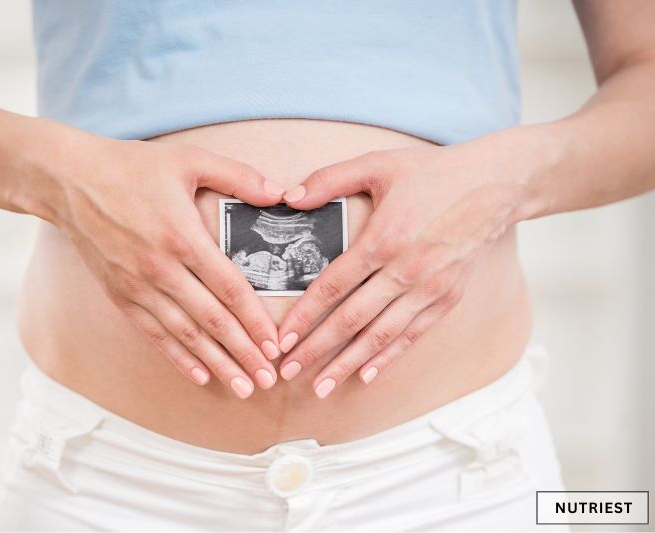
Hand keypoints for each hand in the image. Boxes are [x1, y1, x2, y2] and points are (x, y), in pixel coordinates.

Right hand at [42, 135, 285, 397]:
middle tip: (268, 379)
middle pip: (211, 320)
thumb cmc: (131, 167)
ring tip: (242, 387)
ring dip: (216, 363)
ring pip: (184, 334)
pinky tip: (199, 375)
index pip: (228, 288)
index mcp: (182, 236)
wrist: (69, 181)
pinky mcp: (120, 295)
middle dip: (243, 353)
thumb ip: (238, 176)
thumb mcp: (189, 159)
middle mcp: (161, 268)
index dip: (254, 320)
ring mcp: (138, 286)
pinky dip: (177, 357)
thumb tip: (280, 194)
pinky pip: (153, 333)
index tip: (275, 344)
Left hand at [277, 140, 529, 396]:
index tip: (282, 338)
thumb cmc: (434, 173)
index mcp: (383, 240)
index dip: (305, 316)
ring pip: (380, 335)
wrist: (496, 184)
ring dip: (348, 363)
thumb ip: (329, 179)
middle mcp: (405, 271)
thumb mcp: (378, 164)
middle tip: (289, 372)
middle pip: (351, 320)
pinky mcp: (447, 298)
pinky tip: (367, 375)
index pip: (334, 287)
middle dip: (316, 349)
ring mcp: (429, 289)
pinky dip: (389, 357)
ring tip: (321, 386)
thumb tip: (288, 197)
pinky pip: (412, 335)